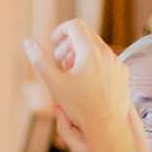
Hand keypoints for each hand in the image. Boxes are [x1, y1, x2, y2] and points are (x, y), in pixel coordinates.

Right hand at [25, 21, 132, 151]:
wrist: (107, 126)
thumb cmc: (79, 106)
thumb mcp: (54, 82)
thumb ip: (39, 59)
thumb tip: (27, 42)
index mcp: (90, 51)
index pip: (74, 25)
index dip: (60, 31)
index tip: (53, 44)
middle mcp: (107, 53)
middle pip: (85, 35)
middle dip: (68, 45)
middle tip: (59, 62)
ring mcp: (117, 63)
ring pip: (96, 48)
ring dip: (80, 55)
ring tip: (71, 74)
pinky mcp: (123, 74)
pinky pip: (107, 60)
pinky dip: (94, 64)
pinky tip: (87, 83)